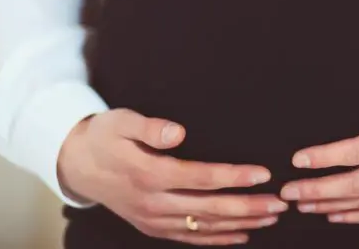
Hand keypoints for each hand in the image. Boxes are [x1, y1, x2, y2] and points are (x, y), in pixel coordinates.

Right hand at [59, 109, 287, 245]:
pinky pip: (191, 238)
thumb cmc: (105, 136)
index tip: (263, 174)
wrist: (77, 165)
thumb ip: (150, 128)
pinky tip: (242, 235)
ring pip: (204, 227)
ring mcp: (153, 219)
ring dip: (241, 224)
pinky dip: (218, 239)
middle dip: (248, 206)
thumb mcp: (121, 121)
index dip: (234, 177)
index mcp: (150, 174)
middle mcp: (154, 202)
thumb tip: (178, 132)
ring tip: (271, 217)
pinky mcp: (153, 227)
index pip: (201, 178)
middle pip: (210, 208)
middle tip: (281, 203)